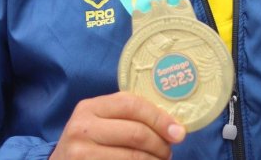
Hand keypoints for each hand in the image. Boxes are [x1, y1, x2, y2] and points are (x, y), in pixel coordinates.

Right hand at [50, 92, 185, 158]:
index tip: (178, 132)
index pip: (132, 105)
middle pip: (136, 134)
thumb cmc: (88, 142)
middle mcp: (82, 129)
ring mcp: (81, 154)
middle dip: (160, 145)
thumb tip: (174, 127)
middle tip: (168, 152)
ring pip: (133, 158)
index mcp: (89, 108)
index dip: (160, 118)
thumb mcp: (100, 122)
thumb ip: (128, 117)